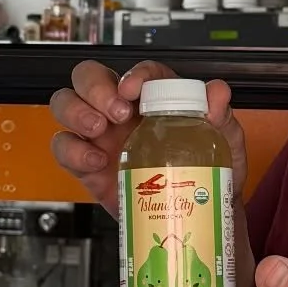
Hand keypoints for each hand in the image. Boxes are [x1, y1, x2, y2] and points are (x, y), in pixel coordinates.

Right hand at [49, 60, 246, 216]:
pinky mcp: (86, 164)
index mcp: (153, 98)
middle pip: (87, 76)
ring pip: (66, 104)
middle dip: (94, 87)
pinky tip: (96, 160)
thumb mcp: (223, 141)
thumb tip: (217, 93)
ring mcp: (99, 136)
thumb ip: (220, 115)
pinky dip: (73, 150)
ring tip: (98, 129)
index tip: (134, 88)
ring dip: (76, 111)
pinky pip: (64, 148)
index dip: (134, 73)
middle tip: (117, 110)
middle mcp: (120, 111)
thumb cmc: (207, 171)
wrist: (193, 214)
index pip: (138, 72)